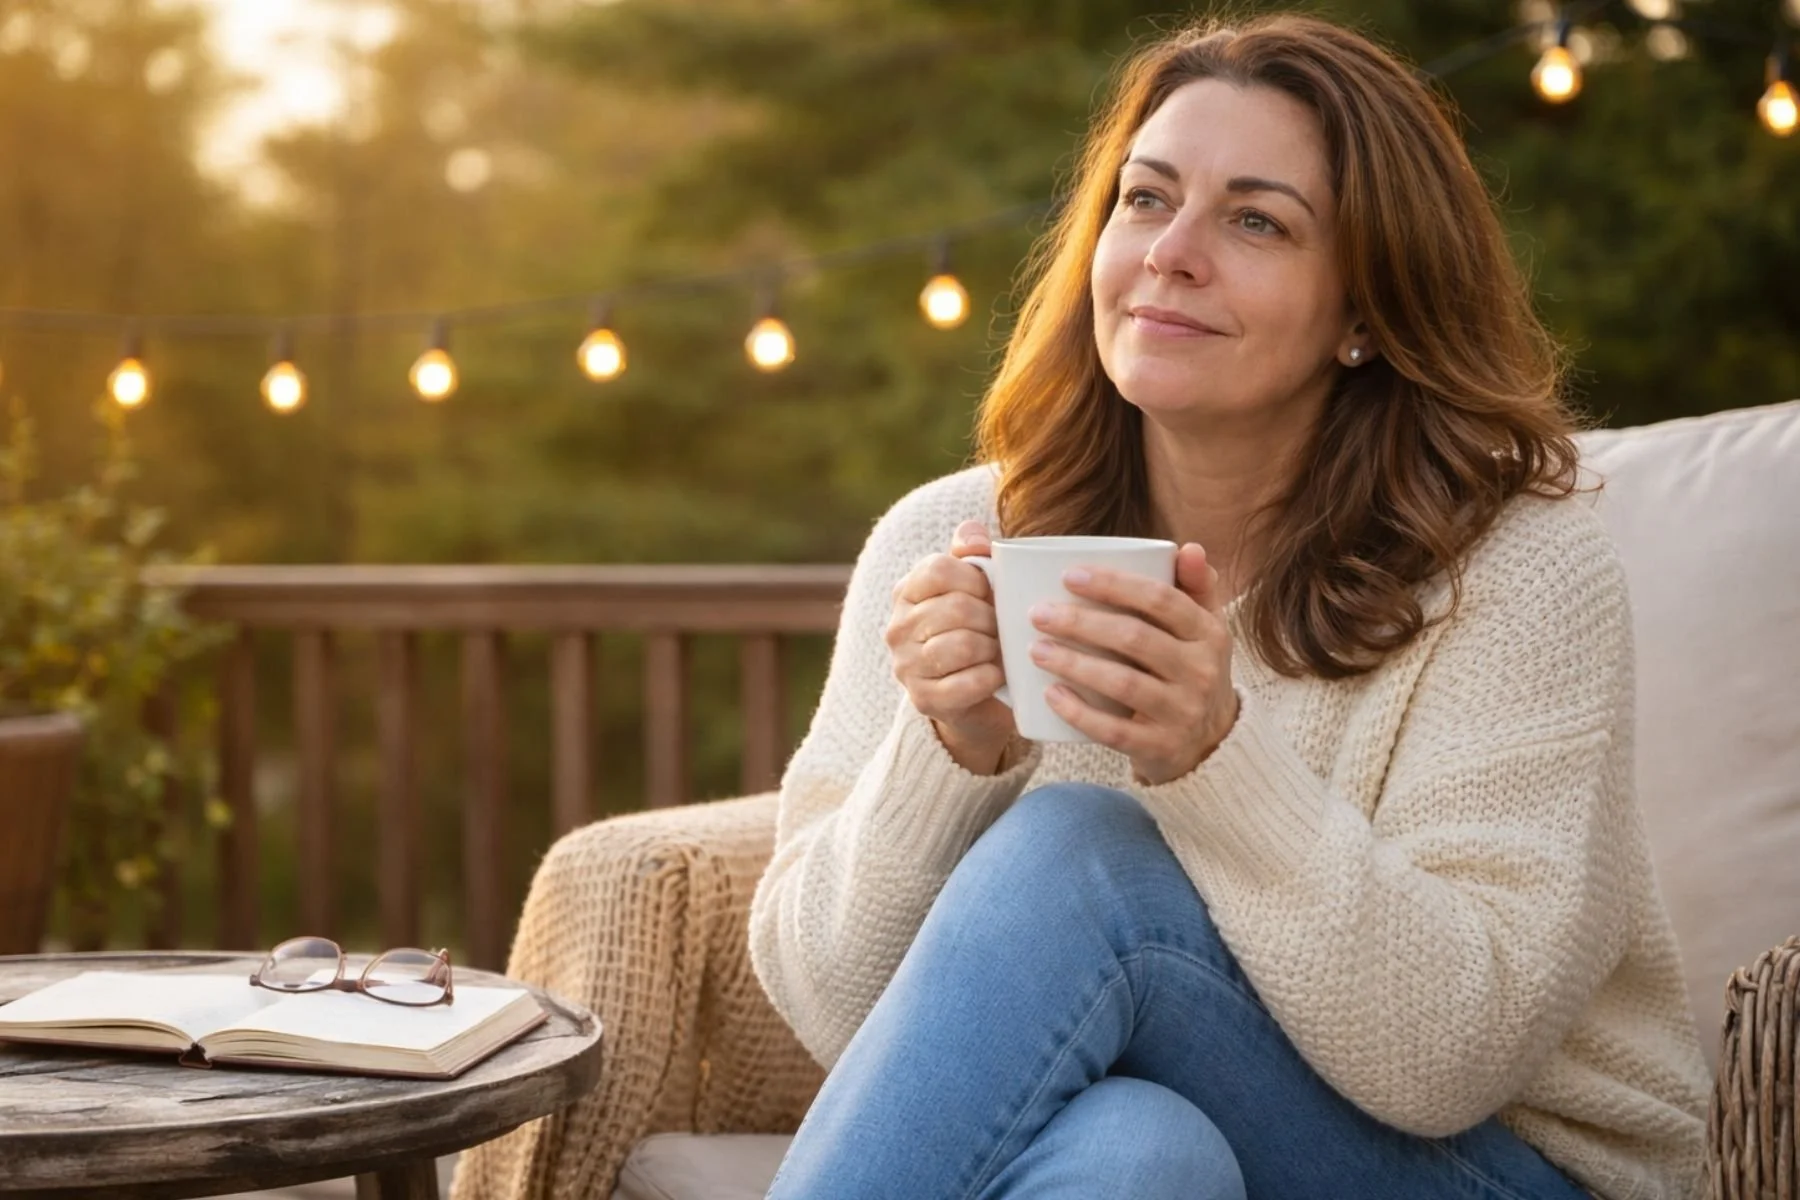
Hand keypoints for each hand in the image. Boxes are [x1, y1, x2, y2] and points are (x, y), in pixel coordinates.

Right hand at [885, 520, 1017, 772]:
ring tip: (998, 649)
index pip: (938, 569)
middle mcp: (898, 628)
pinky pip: (968, 683)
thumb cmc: (977, 630)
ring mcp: (907, 666)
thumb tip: (975, 536)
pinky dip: (991, 677)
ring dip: (992, 647)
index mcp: (906, 592)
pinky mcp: (924, 700)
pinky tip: (996, 675)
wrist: (974, 696)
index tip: (990, 593)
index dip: (976, 579)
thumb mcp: (974, 587)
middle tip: (1002, 627)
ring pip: (963, 645)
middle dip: (991, 617)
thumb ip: (972, 554)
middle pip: (956, 608)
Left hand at [1027, 543, 1237, 784]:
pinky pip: (1114, 731)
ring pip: (1122, 683)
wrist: (1210, 743)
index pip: (1161, 599)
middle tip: (1038, 613)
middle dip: (1081, 622)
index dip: (1115, 585)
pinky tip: (1050, 694)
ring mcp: (1182, 712)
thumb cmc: (1191, 670)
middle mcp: (1201, 672)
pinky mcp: (1160, 747)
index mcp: (1209, 633)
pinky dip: (1079, 713)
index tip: (1069, 575)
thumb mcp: (1204, 629)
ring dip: (1074, 664)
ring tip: (1035, 649)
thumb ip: (1196, 587)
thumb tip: (1188, 548)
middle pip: (1135, 638)